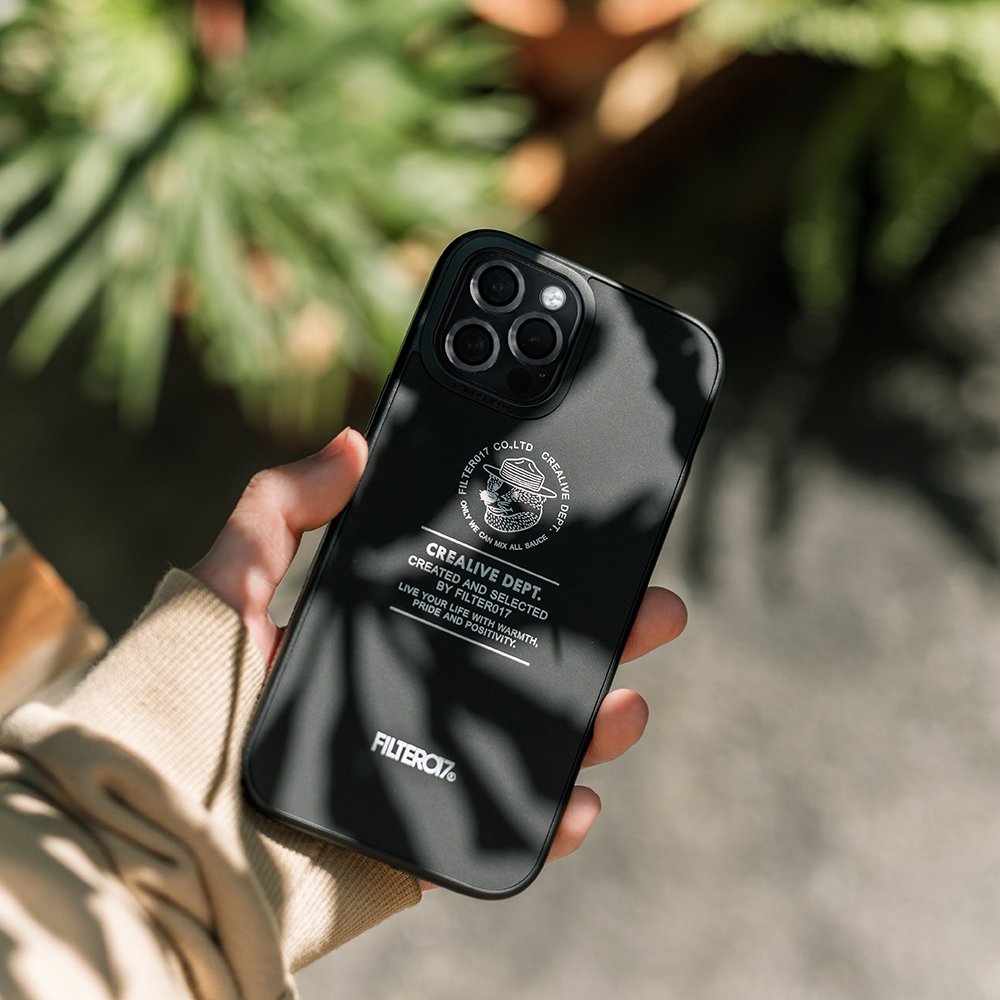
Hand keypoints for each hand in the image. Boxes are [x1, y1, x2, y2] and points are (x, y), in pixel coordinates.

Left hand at [190, 429, 687, 880]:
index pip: (469, 596)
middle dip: (593, 634)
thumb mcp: (226, 581)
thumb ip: (279, 507)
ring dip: (593, 719)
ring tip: (629, 697)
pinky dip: (549, 817)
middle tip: (650, 605)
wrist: (150, 834)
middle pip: (517, 664)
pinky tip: (583, 795)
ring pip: (526, 742)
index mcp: (373, 641)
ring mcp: (419, 769)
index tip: (578, 534)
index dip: (529, 566)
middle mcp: (406, 700)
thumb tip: (350, 440)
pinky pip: (499, 830)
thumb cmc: (175, 697)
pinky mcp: (418, 839)